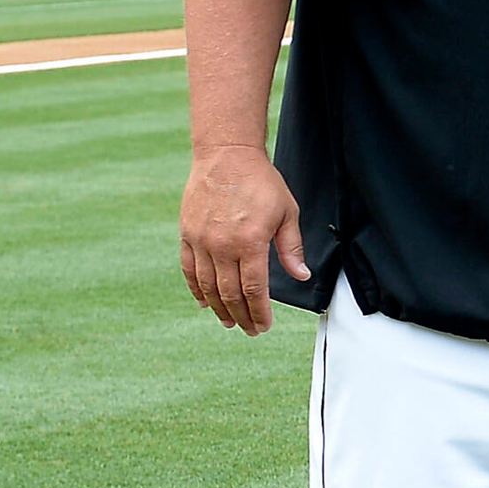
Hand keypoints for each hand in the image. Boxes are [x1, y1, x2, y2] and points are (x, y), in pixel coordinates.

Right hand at [179, 145, 307, 335]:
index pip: (254, 289)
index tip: (264, 326)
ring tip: (229, 321)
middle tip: (250, 330)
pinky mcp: (187, 234)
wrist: (226, 157)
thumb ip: (291, 248)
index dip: (260, 312)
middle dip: (242, 316)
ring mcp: (201, 241)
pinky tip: (204, 302)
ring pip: (207, 286)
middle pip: (230, 293)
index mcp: (250, 242)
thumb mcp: (287, 213)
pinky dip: (196, 289)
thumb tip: (301, 276)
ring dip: (219, 308)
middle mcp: (222, 245)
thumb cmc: (262, 183)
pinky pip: (189, 269)